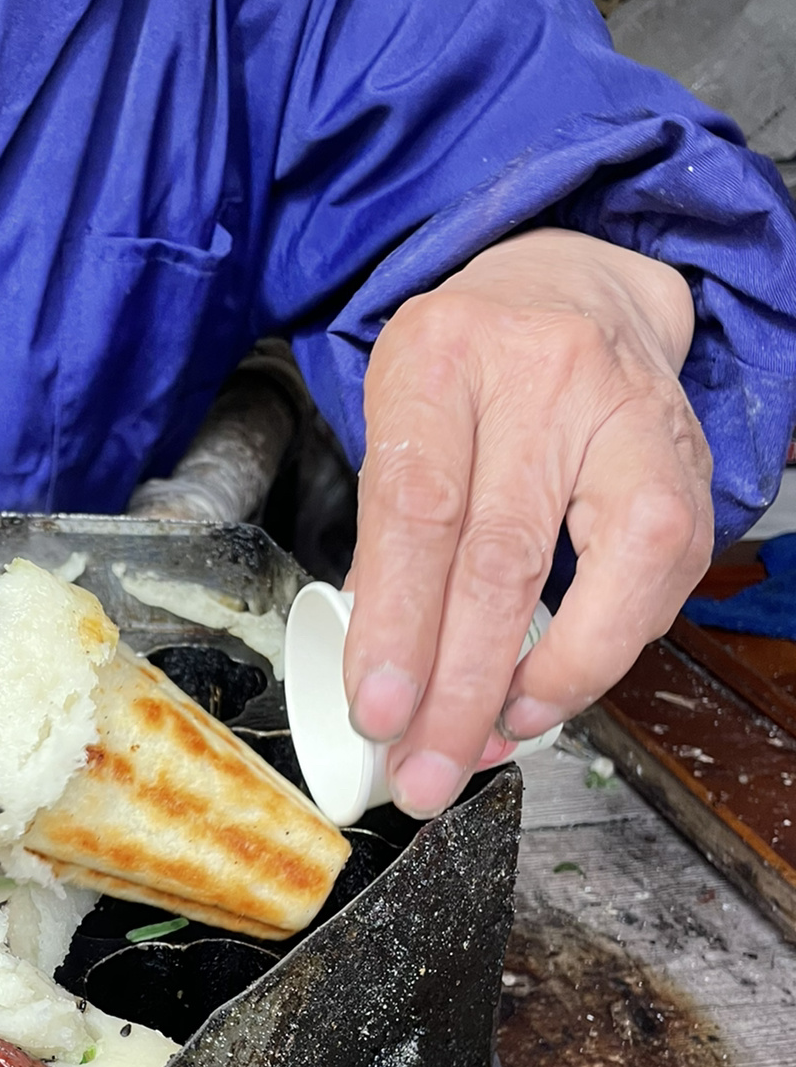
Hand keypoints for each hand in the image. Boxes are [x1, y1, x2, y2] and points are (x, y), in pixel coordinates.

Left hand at [344, 227, 711, 817]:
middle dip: (460, 691)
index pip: (418, 511)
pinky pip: (652, 586)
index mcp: (442, 359)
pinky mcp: (687, 465)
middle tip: (425, 772)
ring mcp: (627, 418)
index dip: (398, 627)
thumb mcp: (400, 423)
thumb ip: (388, 539)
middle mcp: (543, 377)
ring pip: (603, 575)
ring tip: (485, 743)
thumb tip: (384, 673)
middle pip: (502, 560)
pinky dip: (595, 658)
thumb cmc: (470, 374)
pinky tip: (545, 693)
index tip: (378, 714)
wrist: (574, 295)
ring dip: (541, 686)